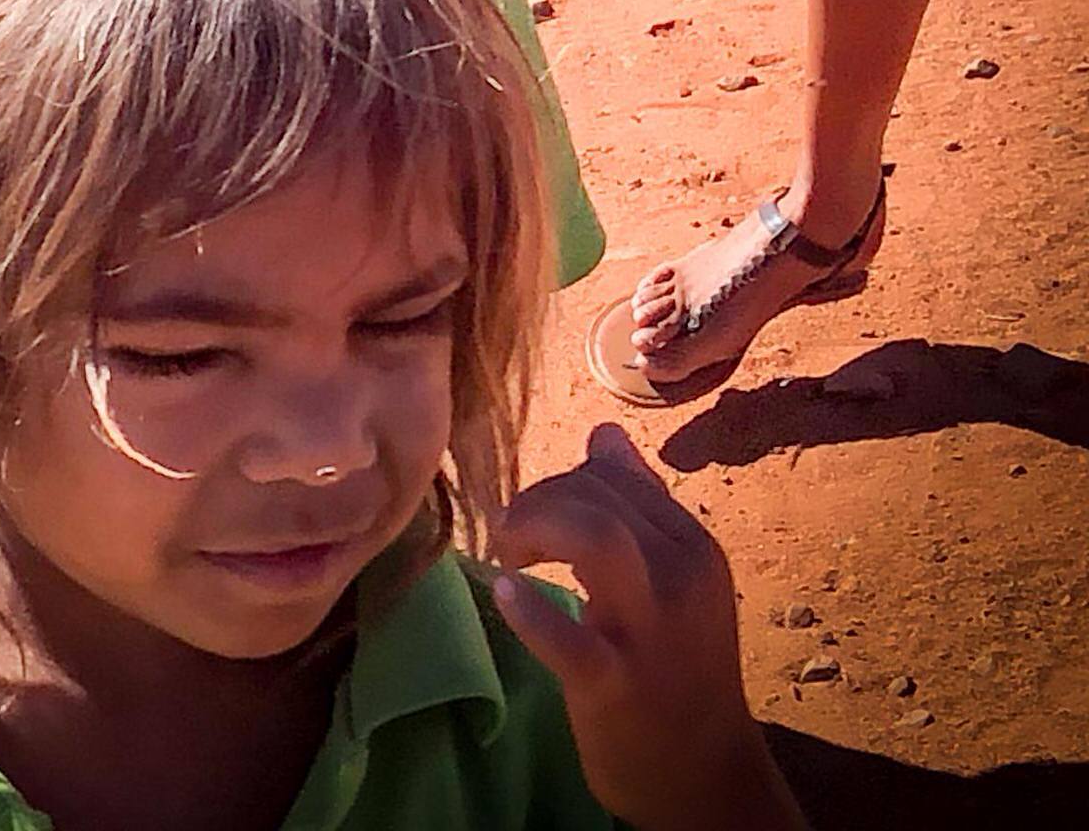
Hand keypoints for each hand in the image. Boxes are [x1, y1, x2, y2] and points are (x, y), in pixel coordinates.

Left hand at [493, 424, 803, 830]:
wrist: (706, 775)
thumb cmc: (678, 667)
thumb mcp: (673, 578)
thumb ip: (640, 507)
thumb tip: (603, 434)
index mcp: (692, 546)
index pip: (614, 475)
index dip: (559, 481)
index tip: (536, 514)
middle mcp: (681, 578)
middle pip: (597, 497)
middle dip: (539, 501)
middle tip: (511, 538)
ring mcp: (651, 633)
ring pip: (595, 537)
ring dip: (536, 527)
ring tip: (509, 555)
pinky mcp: (617, 686)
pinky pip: (571, 641)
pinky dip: (530, 615)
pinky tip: (504, 594)